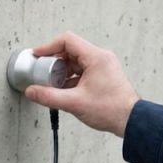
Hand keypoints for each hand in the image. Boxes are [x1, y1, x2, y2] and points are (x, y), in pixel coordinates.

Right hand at [24, 32, 138, 137]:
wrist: (130, 121)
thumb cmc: (111, 109)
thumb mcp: (74, 103)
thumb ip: (49, 96)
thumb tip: (32, 91)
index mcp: (96, 57)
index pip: (67, 41)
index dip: (48, 46)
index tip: (38, 55)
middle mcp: (100, 58)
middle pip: (69, 51)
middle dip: (53, 62)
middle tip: (43, 73)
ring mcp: (102, 66)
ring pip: (74, 62)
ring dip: (61, 71)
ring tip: (52, 85)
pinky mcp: (102, 75)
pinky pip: (81, 71)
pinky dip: (69, 78)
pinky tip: (63, 91)